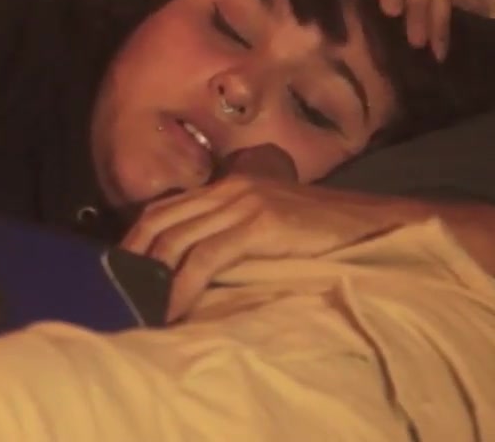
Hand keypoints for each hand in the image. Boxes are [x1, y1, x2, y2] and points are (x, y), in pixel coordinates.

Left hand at [120, 174, 424, 320]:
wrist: (374, 224)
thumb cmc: (325, 233)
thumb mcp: (273, 225)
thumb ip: (237, 233)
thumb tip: (197, 268)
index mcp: (231, 183)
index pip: (165, 209)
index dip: (136, 241)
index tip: (122, 275)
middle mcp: (231, 186)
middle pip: (160, 221)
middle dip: (133, 262)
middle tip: (120, 298)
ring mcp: (245, 201)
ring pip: (177, 239)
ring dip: (153, 279)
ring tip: (141, 310)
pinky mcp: (259, 223)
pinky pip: (206, 258)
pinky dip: (182, 287)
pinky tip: (174, 310)